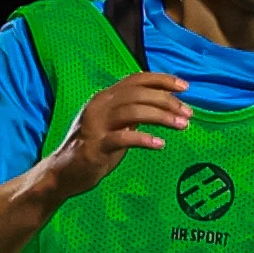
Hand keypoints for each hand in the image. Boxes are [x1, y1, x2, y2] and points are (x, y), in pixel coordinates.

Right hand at [39, 70, 192, 201]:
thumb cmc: (96, 147)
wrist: (65, 172)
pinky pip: (123, 138)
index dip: (162, 80)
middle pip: (138, 94)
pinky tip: (160, 144)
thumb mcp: (117, 124)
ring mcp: (96, 125)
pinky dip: (143, 139)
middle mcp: (99, 105)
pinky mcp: (95, 146)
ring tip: (182, 126)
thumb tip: (166, 104)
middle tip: (188, 113)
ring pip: (133, 111)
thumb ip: (135, 112)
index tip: (185, 87)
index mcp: (105, 97)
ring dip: (162, 116)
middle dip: (167, 101)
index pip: (136, 80)